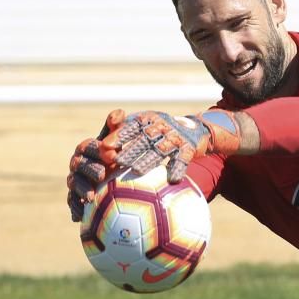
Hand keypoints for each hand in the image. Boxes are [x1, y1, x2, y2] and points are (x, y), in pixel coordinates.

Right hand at [66, 109, 124, 221]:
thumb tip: (120, 112)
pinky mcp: (74, 197)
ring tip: (92, 197)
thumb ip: (116, 129)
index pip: (89, 147)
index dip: (99, 150)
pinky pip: (72, 203)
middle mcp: (77, 163)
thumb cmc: (115, 155)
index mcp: (86, 148)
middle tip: (103, 174)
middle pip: (80, 166)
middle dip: (91, 169)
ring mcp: (74, 180)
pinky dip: (76, 209)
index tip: (112, 154)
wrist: (111, 175)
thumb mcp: (116, 142)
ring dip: (82, 190)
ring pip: (75, 185)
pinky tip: (81, 217)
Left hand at [101, 109, 241, 182]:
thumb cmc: (161, 131)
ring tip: (136, 171)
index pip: (131, 127)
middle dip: (130, 149)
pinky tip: (173, 179)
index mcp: (148, 119)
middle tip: (116, 161)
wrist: (195, 130)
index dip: (118, 136)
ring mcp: (176, 137)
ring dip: (149, 160)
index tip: (105, 147)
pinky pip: (183, 160)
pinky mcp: (189, 148)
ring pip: (161, 150)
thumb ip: (125, 132)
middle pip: (144, 139)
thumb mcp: (145, 125)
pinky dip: (178, 169)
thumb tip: (102, 147)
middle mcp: (162, 126)